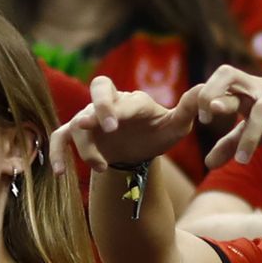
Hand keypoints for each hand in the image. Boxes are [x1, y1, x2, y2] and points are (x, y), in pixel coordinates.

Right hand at [49, 77, 202, 174]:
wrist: (140, 145)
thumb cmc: (159, 132)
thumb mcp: (177, 126)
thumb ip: (187, 109)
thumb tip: (205, 89)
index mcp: (135, 101)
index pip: (124, 100)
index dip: (114, 111)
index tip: (112, 126)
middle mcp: (112, 103)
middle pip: (98, 90)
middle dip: (95, 109)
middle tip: (92, 127)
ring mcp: (92, 118)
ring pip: (79, 124)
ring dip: (86, 147)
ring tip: (101, 168)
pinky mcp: (80, 134)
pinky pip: (61, 137)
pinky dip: (56, 152)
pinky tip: (58, 173)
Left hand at [195, 65, 261, 167]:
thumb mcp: (256, 130)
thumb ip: (231, 145)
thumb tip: (208, 165)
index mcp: (244, 89)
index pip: (218, 81)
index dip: (205, 94)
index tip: (203, 120)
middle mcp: (259, 86)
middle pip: (229, 75)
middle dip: (215, 94)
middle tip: (208, 121)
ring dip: (250, 135)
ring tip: (242, 162)